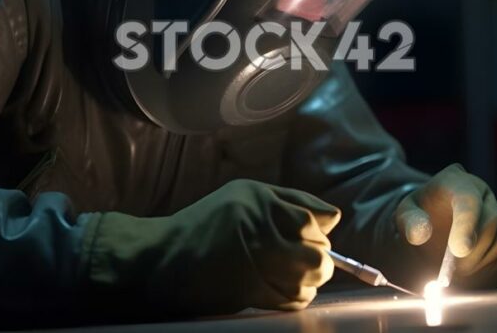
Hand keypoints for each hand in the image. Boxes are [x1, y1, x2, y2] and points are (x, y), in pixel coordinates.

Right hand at [88, 179, 340, 313]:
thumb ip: (291, 200)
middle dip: (319, 259)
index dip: (318, 232)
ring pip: (307, 281)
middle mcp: (260, 232)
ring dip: (309, 280)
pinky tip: (282, 286)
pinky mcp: (249, 293)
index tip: (311, 237)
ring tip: (293, 273)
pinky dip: (296, 296)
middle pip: (317, 255)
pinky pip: (292, 300)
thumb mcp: (246, 194)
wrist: (163, 258)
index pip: (314, 221)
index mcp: (261, 203)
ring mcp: (255, 265)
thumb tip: (333, 218)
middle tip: (305, 259)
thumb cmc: (206, 223)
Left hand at [394, 163, 496, 287]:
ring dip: (480, 263)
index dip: (466, 225)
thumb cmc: (420, 215)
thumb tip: (419, 234)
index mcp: (457, 181)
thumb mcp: (406, 213)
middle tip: (451, 272)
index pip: (469, 199)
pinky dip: (489, 271)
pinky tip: (469, 274)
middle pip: (490, 222)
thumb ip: (409, 222)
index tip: (459, 250)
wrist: (434, 224)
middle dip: (472, 251)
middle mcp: (483, 194)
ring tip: (456, 272)